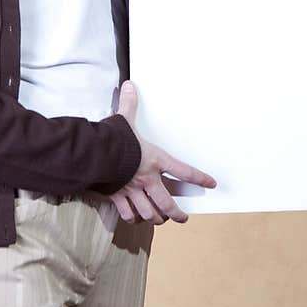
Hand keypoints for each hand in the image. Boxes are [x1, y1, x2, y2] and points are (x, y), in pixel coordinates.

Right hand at [107, 81, 216, 224]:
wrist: (95, 155)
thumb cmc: (114, 139)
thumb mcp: (125, 120)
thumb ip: (130, 105)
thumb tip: (130, 86)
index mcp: (155, 160)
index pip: (184, 170)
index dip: (199, 178)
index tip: (211, 183)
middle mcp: (147, 179)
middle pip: (167, 203)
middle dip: (177, 214)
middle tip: (182, 217)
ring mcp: (133, 191)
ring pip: (150, 213)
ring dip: (156, 218)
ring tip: (159, 220)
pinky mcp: (117, 198)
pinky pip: (128, 214)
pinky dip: (132, 218)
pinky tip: (135, 219)